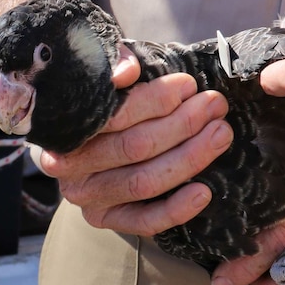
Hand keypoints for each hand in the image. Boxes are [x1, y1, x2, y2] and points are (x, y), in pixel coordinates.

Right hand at [39, 45, 233, 234]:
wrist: (88, 144)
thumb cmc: (104, 102)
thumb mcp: (104, 75)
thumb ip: (114, 62)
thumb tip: (128, 72)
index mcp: (64, 124)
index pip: (114, 115)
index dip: (156, 99)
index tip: (189, 85)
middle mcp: (68, 165)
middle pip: (135, 147)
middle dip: (184, 124)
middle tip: (215, 106)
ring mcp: (88, 197)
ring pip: (144, 182)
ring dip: (190, 158)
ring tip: (220, 134)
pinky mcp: (107, 220)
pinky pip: (144, 222)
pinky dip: (176, 209)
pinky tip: (204, 191)